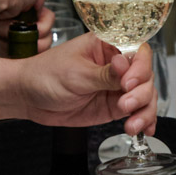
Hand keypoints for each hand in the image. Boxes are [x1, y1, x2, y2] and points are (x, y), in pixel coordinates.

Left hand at [19, 36, 157, 136]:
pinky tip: (145, 129)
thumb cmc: (45, 75)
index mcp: (106, 45)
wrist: (29, 98)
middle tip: (124, 104)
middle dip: (141, 92)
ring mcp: (117, 86)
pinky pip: (137, 111)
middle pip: (146, 74)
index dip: (139, 66)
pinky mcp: (114, 105)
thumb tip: (125, 65)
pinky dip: (144, 120)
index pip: (137, 49)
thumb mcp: (75, 74)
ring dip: (144, 110)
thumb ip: (104, 74)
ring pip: (145, 95)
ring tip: (131, 124)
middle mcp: (116, 64)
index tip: (128, 82)